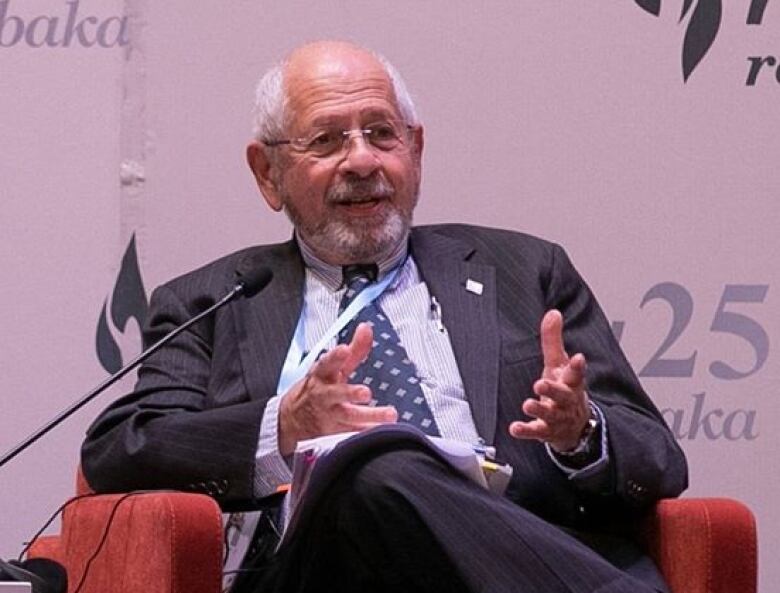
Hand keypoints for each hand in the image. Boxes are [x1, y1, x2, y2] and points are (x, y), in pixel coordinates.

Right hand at [278, 322, 397, 455]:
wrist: (291, 419)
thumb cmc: (318, 387)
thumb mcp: (332, 367)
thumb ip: (354, 350)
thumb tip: (366, 328)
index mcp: (321, 375)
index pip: (326, 363)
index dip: (335, 356)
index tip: (344, 350)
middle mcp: (323, 395)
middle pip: (335, 393)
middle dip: (350, 392)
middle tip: (366, 392)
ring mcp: (328, 415)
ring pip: (348, 416)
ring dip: (369, 416)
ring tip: (388, 415)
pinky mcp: (334, 432)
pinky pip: (353, 433)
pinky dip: (367, 433)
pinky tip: (381, 431)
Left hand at [508, 309, 589, 451]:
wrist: (575, 427)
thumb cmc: (565, 389)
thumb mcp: (559, 364)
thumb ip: (553, 340)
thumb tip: (552, 313)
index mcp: (571, 382)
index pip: (577, 373)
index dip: (577, 366)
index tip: (578, 357)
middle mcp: (566, 400)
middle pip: (563, 395)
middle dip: (553, 390)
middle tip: (540, 383)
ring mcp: (557, 417)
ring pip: (550, 414)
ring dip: (539, 409)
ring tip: (527, 404)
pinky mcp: (545, 431)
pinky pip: (536, 432)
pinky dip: (525, 430)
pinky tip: (515, 428)